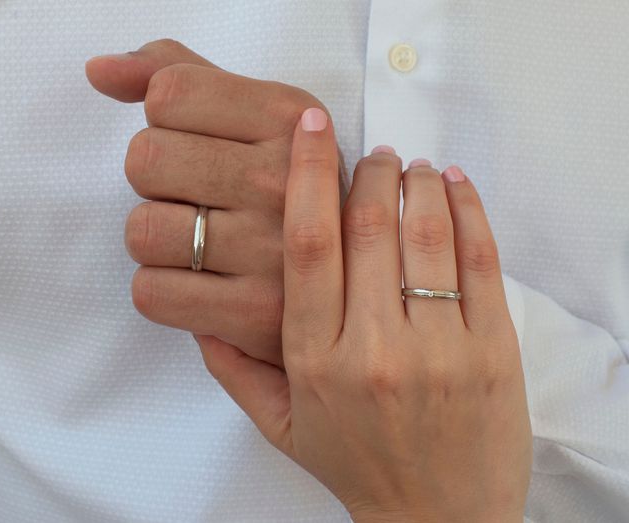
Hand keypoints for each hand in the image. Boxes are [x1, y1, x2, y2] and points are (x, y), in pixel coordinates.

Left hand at [85, 39, 342, 367]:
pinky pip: (151, 292)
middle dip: (156, 181)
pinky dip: (162, 290)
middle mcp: (285, 180)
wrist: (342, 279)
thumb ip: (177, 73)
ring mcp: (273, 249)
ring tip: (197, 242)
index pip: (168, 92)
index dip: (165, 121)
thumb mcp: (254, 114)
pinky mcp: (254, 311)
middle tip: (196, 197)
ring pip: (142, 230)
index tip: (198, 142)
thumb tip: (99, 69)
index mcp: (290, 118)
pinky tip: (197, 282)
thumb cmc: (284, 189)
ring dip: (156, 240)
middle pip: (145, 159)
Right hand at [194, 109, 531, 521]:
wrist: (440, 517)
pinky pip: (480, 261)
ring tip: (407, 166)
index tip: (310, 131)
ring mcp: (441, 349)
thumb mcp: (284, 428)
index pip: (309, 244)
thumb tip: (200, 316)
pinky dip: (467, 208)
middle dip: (368, 170)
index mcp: (318, 361)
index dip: (308, 175)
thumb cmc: (361, 467)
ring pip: (425, 234)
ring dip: (414, 182)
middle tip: (369, 153)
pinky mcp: (493, 350)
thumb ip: (235, 371)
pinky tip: (452, 184)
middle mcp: (376, 349)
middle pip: (368, 226)